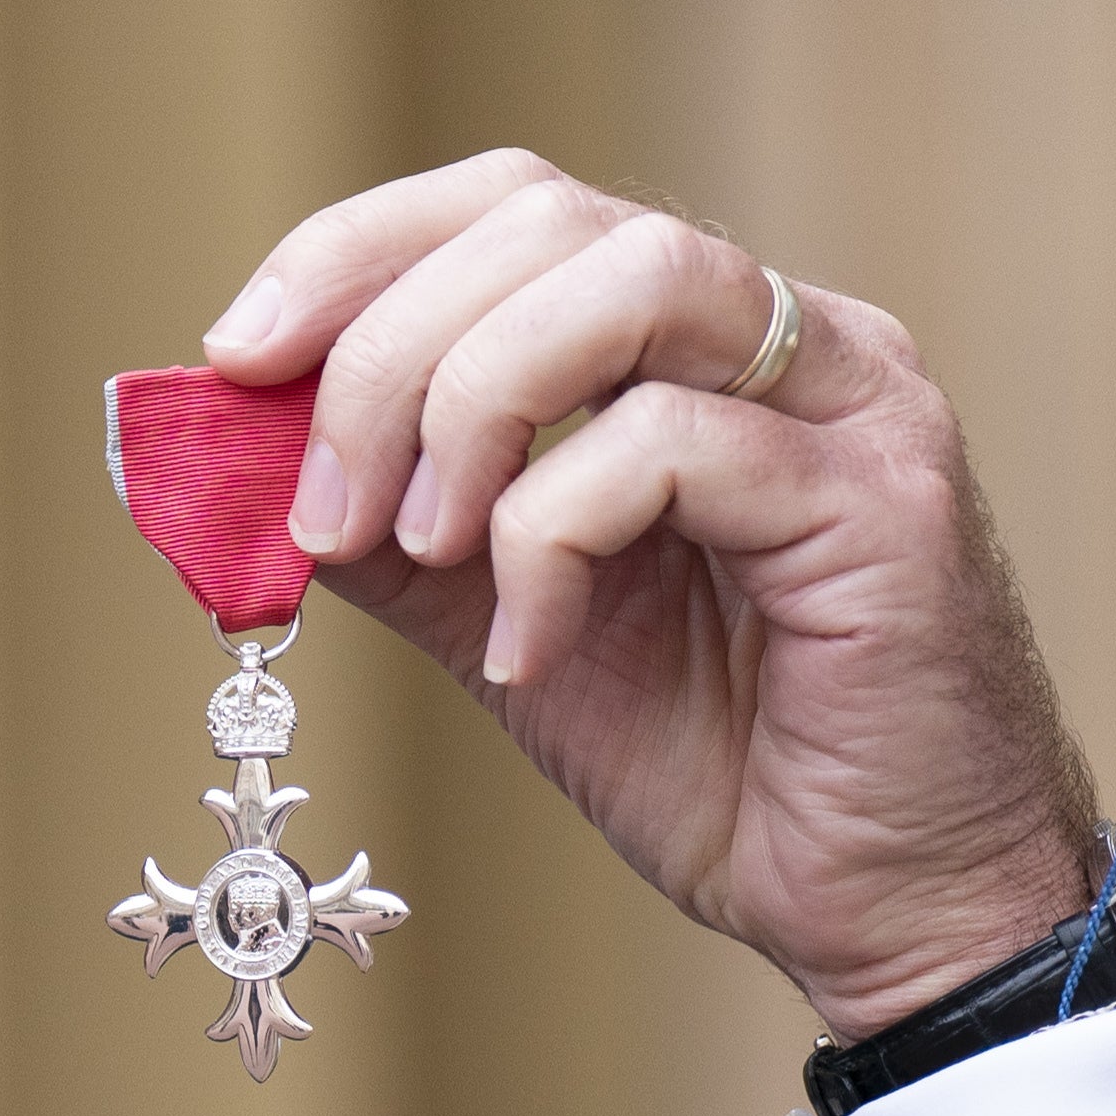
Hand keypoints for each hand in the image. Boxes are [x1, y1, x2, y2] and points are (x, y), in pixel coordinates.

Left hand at [203, 151, 1101, 1038]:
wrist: (886, 911)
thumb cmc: (723, 767)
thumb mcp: (500, 627)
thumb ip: (393, 533)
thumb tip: (229, 463)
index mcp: (700, 344)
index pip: (515, 205)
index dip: (359, 253)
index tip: (236, 357)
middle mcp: (791, 339)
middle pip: (553, 219)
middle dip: (391, 345)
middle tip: (323, 504)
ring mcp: (852, 406)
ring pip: (632, 278)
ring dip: (472, 404)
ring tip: (417, 547)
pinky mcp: (882, 501)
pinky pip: (675, 444)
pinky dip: (553, 539)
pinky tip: (529, 651)